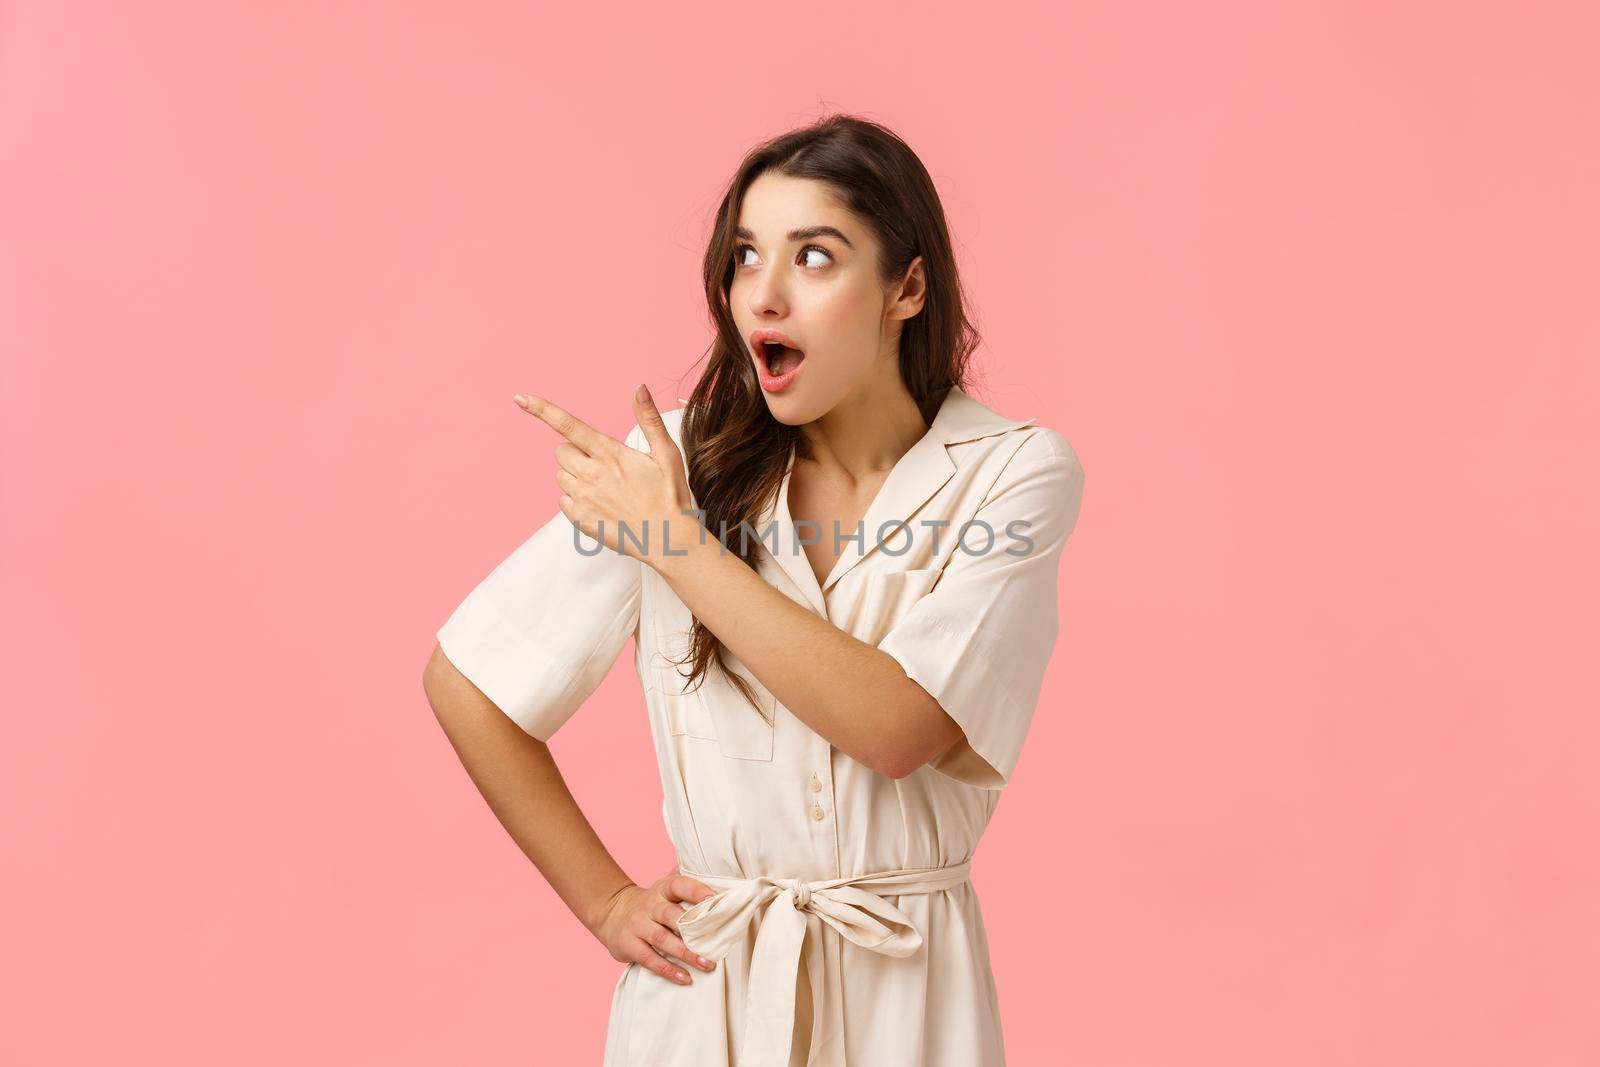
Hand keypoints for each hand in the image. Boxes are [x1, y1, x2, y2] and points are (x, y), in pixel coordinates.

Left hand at [514, 385, 698, 566]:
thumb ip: (649, 419)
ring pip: (561, 476)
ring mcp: (583, 498)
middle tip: (602, 464)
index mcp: (610, 454)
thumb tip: (638, 388)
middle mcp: (591, 474)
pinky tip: (600, 504)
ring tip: (605, 487)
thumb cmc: (670, 496)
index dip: (542, 409)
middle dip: (575, 452)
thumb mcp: (666, 453)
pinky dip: (576, 500)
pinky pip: (562, 501)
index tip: (520, 398)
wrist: (669, 541)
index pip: (568, 425)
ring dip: (576, 476)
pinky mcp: (580, 520)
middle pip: (561, 451)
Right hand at [588, 872, 719, 984]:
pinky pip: (650, 959)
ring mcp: (638, 926)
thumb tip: (718, 875)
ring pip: (662, 939)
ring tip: (707, 964)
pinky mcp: (629, 945)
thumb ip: (688, 882)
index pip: (678, 885)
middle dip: (693, 929)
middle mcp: (649, 906)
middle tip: (716, 943)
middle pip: (670, 915)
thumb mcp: (664, 888)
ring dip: (686, 954)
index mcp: (662, 890)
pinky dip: (668, 970)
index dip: (695, 890)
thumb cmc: (652, 903)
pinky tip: (685, 978)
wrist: (612, 912)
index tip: (713, 899)